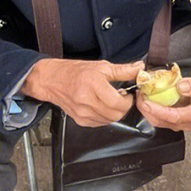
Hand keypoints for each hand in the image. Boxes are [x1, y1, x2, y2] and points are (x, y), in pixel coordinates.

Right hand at [22, 58, 141, 127]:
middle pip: (116, 114)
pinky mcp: (80, 120)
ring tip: (110, 101)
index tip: (127, 94)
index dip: (127, 100)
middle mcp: (86, 101)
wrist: (51, 80)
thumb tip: (139, 69)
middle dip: (123, 107)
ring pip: (109, 120)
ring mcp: (82, 113)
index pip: (118, 102)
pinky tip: (101, 106)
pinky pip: (100, 123)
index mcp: (93, 84)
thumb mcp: (100, 66)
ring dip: (114, 112)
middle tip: (120, 98)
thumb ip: (122, 70)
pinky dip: (105, 117)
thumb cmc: (75, 72)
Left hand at [136, 73, 190, 130]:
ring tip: (140, 96)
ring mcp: (181, 122)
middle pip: (162, 122)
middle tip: (139, 96)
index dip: (158, 110)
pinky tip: (147, 99)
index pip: (174, 116)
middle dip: (147, 111)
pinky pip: (161, 117)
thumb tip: (181, 87)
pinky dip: (152, 109)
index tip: (146, 102)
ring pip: (159, 121)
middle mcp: (188, 122)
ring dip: (147, 110)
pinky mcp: (177, 118)